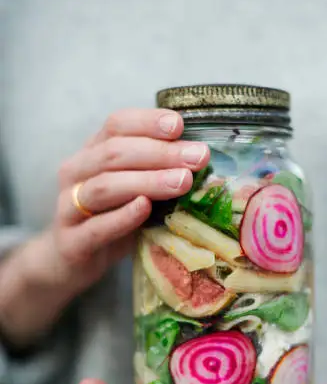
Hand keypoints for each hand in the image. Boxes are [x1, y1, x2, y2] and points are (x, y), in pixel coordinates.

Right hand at [51, 108, 209, 292]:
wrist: (71, 262)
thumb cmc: (110, 221)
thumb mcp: (133, 191)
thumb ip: (156, 173)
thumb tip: (200, 159)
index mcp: (91, 153)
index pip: (116, 125)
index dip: (147, 122)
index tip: (179, 126)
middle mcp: (76, 173)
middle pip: (114, 153)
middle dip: (161, 153)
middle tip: (197, 158)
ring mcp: (69, 207)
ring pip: (105, 186)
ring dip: (148, 181)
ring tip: (182, 182)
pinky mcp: (72, 242)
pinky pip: (97, 226)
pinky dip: (123, 216)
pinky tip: (146, 208)